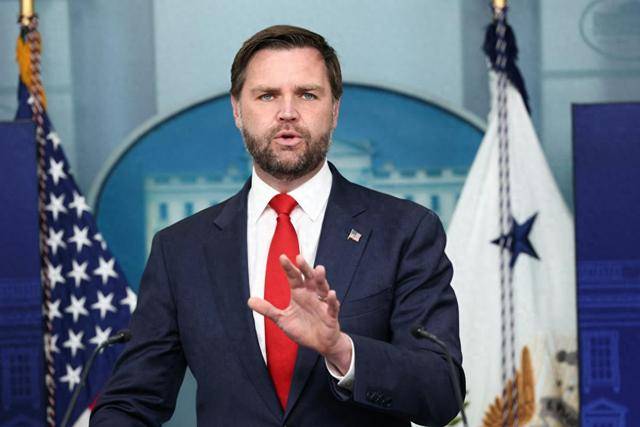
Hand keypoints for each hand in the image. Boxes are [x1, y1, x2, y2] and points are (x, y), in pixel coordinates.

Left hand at [248, 254, 351, 373]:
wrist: (319, 344)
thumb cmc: (302, 328)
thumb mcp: (282, 319)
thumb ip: (268, 309)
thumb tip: (249, 300)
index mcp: (299, 293)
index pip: (293, 277)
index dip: (289, 268)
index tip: (282, 257)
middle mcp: (311, 295)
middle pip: (309, 278)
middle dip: (305, 268)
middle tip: (299, 258)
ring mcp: (322, 304)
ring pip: (322, 288)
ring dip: (321, 279)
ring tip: (319, 270)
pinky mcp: (331, 315)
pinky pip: (332, 306)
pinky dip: (332, 300)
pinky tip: (331, 294)